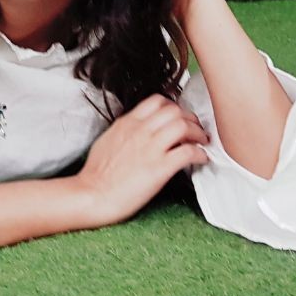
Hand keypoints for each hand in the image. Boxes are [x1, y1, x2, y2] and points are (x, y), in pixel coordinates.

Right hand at [71, 95, 210, 227]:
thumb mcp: (107, 140)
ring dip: (198, 133)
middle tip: (195, 128)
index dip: (174, 107)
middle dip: (190, 118)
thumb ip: (125, 130)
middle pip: (174, 111)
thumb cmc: (97, 174)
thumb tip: (137, 128)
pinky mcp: (160, 167)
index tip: (180, 116)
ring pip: (184, 126)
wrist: (93, 194)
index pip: (157, 101)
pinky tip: (201, 159)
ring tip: (201, 142)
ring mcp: (150, 148)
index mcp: (127, 123)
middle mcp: (140, 131)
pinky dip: (199, 154)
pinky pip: (188, 152)